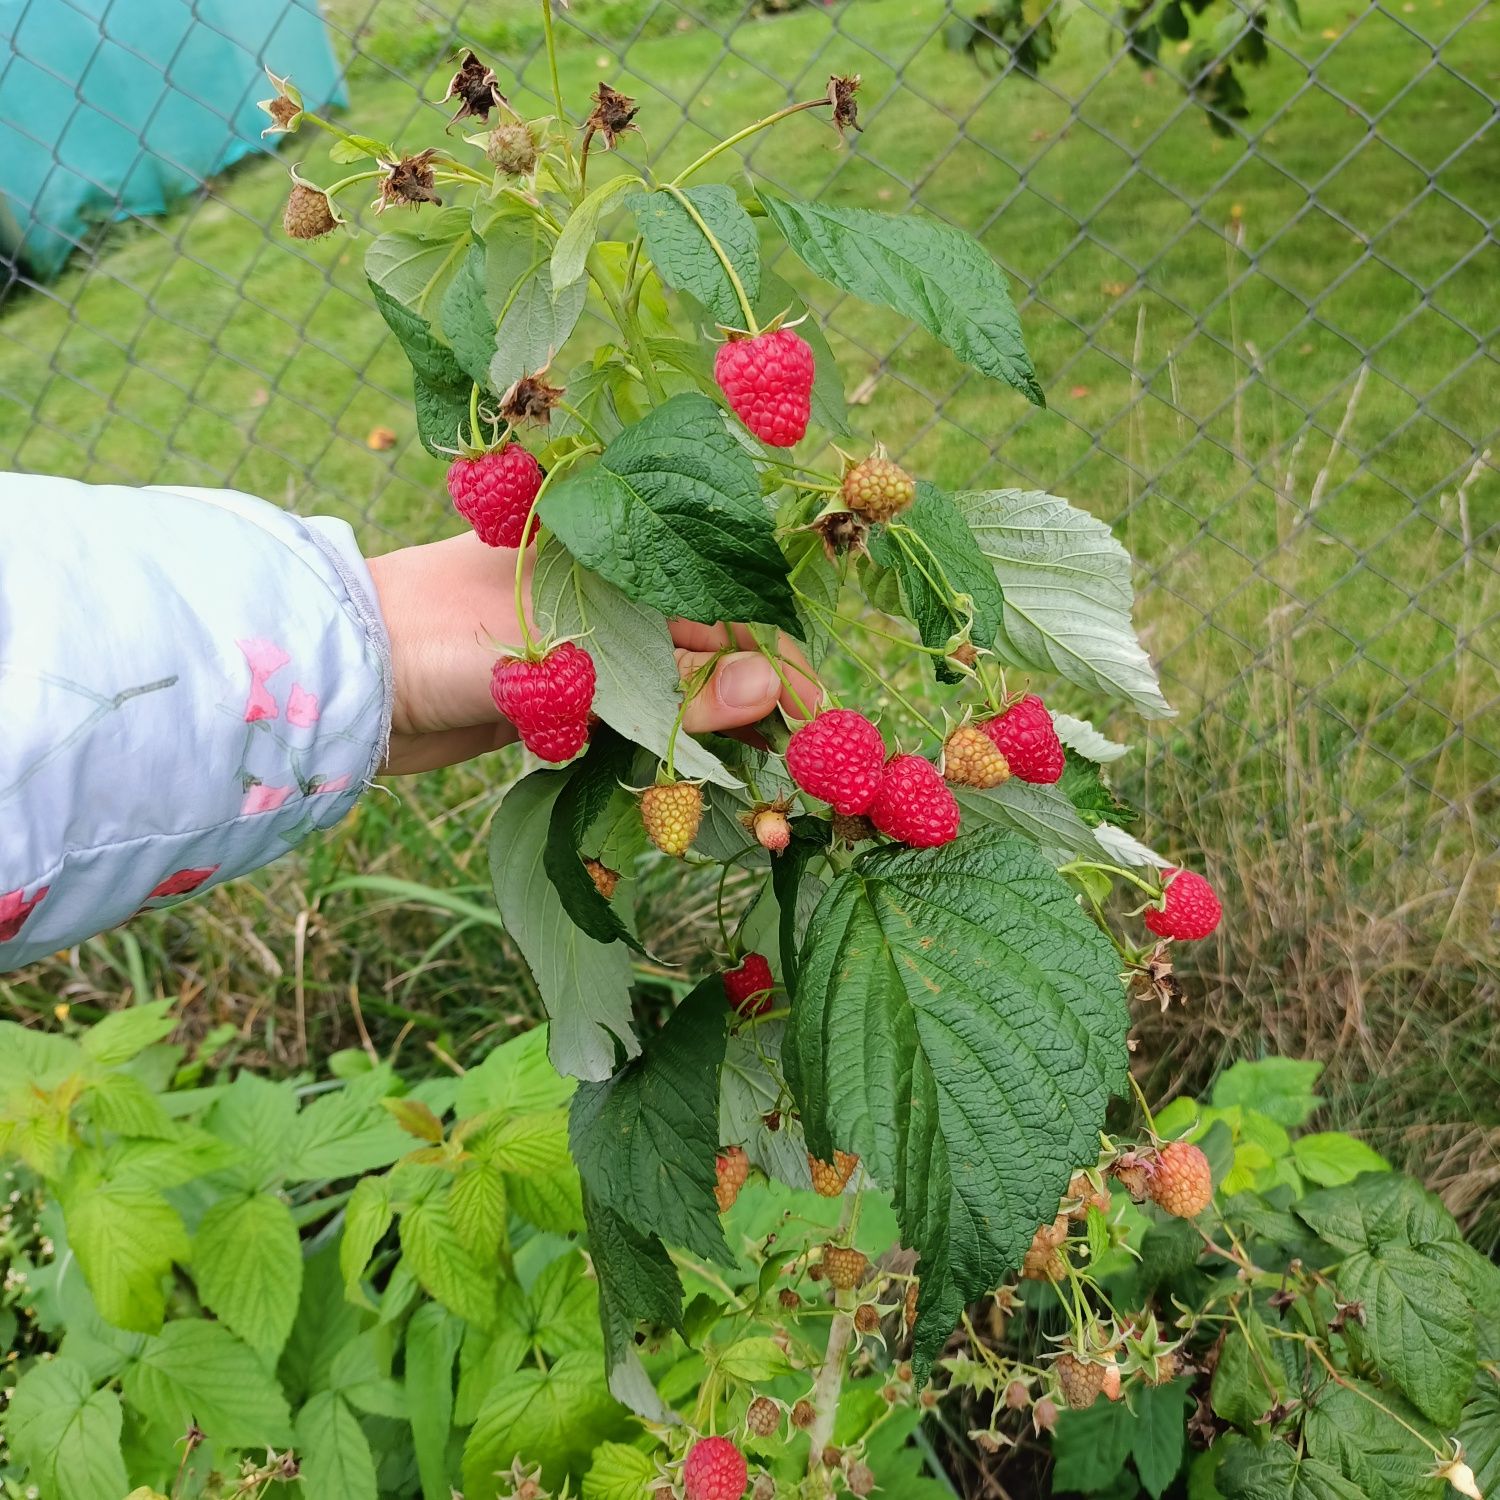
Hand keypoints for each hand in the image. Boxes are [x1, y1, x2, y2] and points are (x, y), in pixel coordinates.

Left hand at [366, 532, 819, 773]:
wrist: (330, 677)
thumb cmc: (421, 639)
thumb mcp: (546, 661)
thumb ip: (650, 682)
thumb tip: (763, 692)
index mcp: (609, 557)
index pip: (720, 606)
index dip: (775, 662)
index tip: (817, 722)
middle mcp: (607, 599)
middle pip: (708, 657)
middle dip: (756, 715)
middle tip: (797, 780)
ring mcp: (585, 650)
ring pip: (676, 696)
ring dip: (715, 746)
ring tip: (761, 803)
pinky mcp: (562, 700)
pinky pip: (634, 728)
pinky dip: (666, 759)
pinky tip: (698, 793)